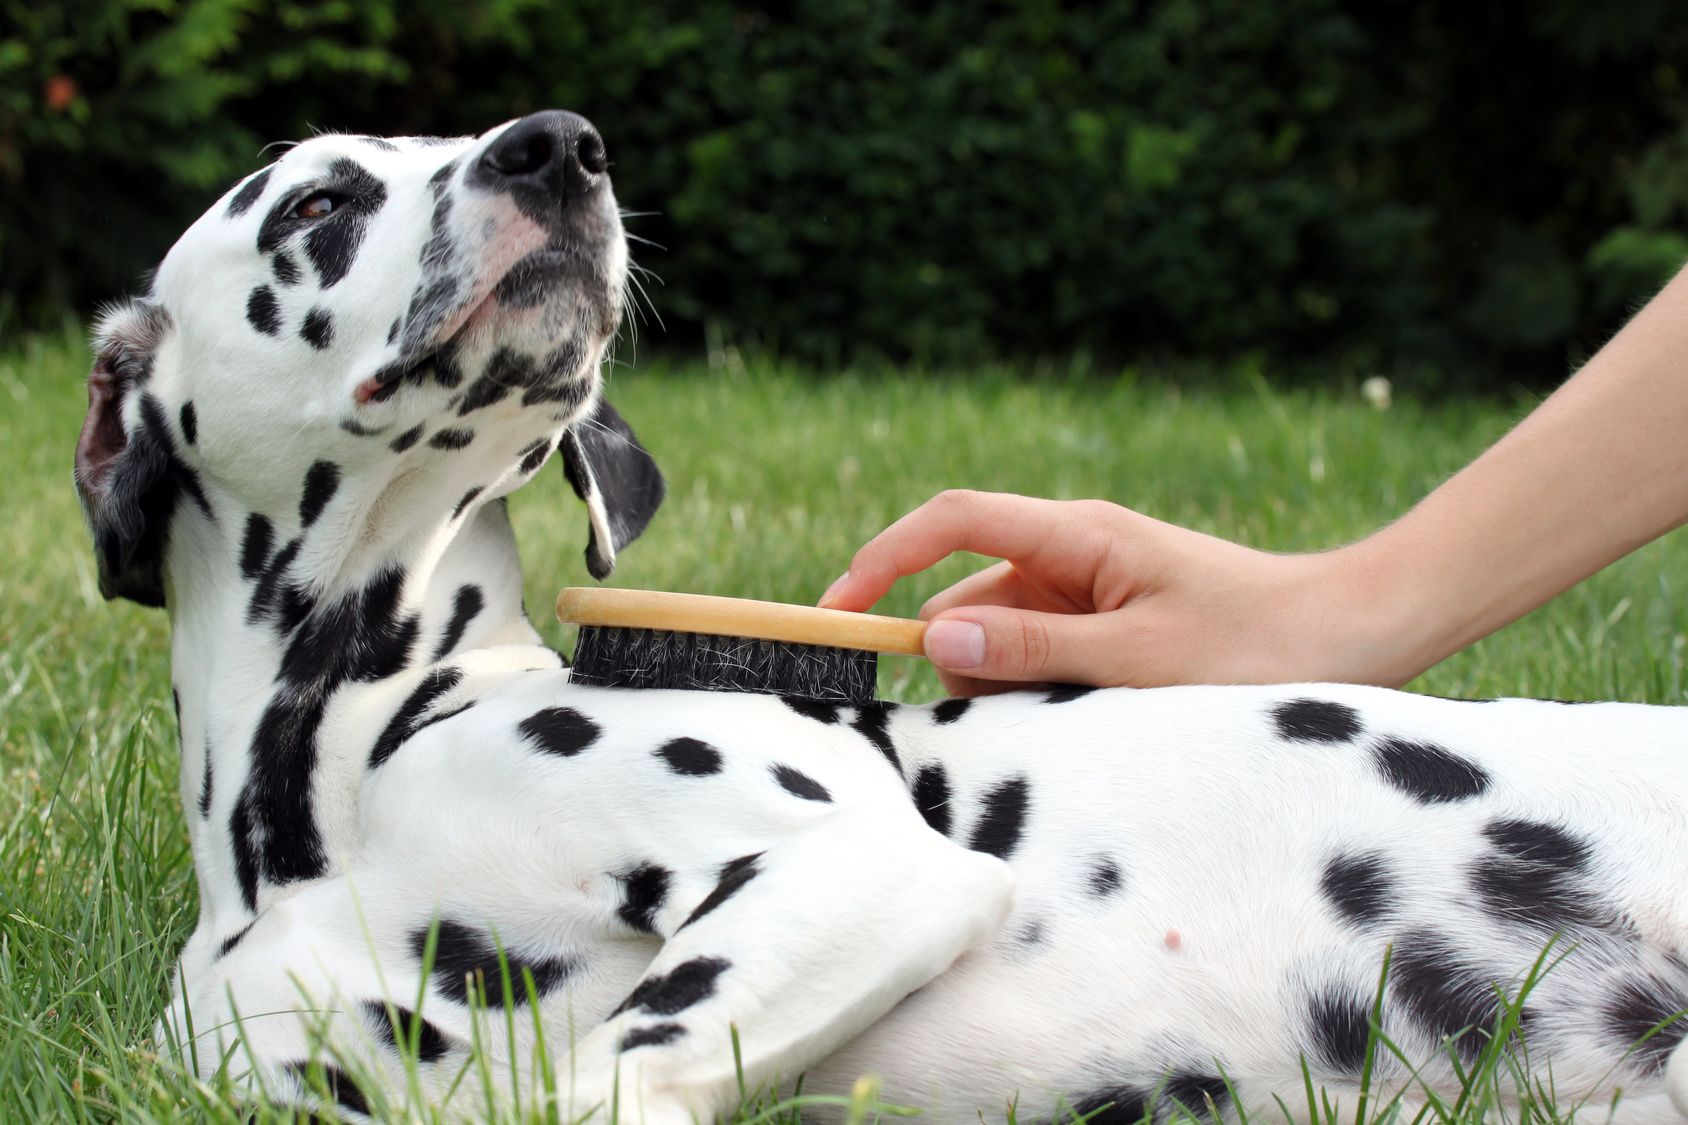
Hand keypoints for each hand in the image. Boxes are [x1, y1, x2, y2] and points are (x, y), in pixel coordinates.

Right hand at [820, 490, 1396, 695]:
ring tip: (1069, 720)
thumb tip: (933, 642)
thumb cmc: (1255, 640)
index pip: (952, 522)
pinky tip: (1078, 719)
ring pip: (1002, 634)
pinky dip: (1037, 688)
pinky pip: (1041, 651)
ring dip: (1004, 683)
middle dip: (958, 657)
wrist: (1351, 632)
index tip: (837, 613)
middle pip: (969, 595)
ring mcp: (1088, 586)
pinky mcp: (1107, 620)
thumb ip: (1033, 650)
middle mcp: (1072, 550)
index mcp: (1076, 534)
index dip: (884, 559)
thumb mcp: (1138, 658)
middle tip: (992, 715)